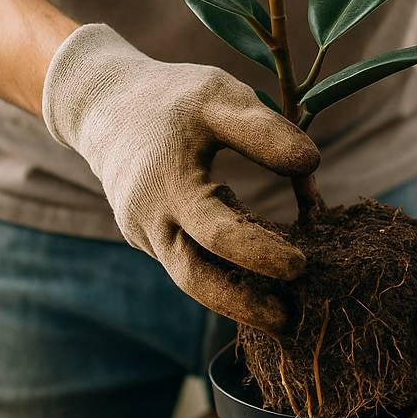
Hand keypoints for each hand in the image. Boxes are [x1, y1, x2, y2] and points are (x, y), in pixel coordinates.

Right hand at [42, 24, 318, 331]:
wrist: (104, 105)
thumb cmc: (171, 98)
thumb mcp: (218, 96)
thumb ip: (262, 130)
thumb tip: (312, 164)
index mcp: (167, 184)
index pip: (218, 234)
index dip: (260, 253)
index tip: (302, 265)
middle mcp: (150, 219)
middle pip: (194, 278)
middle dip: (242, 305)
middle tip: (290, 321)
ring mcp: (146, 234)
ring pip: (190, 278)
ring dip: (234, 301)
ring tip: (284, 315)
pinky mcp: (151, 238)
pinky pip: (188, 263)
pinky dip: (223, 278)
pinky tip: (261, 287)